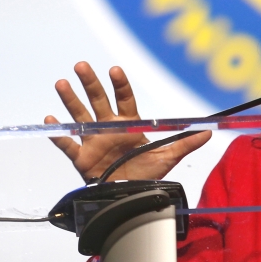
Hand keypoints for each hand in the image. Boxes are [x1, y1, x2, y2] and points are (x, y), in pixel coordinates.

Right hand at [45, 62, 210, 181]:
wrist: (130, 195)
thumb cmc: (146, 173)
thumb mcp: (168, 157)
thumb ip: (186, 143)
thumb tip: (209, 132)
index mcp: (129, 124)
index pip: (124, 99)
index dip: (119, 84)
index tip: (114, 70)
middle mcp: (109, 128)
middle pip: (98, 101)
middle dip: (90, 83)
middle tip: (81, 66)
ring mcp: (94, 141)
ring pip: (80, 116)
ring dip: (70, 101)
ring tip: (61, 83)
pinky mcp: (82, 158)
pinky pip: (68, 143)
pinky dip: (58, 133)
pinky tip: (51, 120)